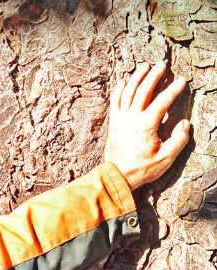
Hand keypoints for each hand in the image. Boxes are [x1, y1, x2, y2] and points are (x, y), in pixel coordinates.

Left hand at [104, 61, 189, 190]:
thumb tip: (185, 122)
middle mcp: (131, 118)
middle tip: (162, 65)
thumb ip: (179, 139)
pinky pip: (114, 102)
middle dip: (154, 75)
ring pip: (127, 92)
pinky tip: (123, 81)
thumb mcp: (166, 157)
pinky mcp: (113, 123)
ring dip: (136, 77)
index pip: (162, 101)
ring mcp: (120, 120)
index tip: (182, 80)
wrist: (118, 176)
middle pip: (143, 90)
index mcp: (146, 125)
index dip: (174, 89)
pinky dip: (119, 90)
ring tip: (144, 66)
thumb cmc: (142, 168)